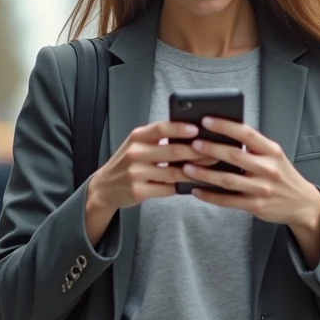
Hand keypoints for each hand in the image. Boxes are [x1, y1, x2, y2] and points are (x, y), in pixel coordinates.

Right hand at [88, 121, 203, 211]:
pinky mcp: (138, 191)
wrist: (105, 187)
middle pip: (173, 151)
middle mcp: (135, 153)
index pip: (161, 128)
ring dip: (195, 171)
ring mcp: (136, 173)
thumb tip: (191, 134)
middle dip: (197, 151)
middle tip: (215, 151)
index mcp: (137, 137)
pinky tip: (193, 183)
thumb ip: (157, 138)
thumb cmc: (127, 163)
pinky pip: (167, 188)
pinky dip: (182, 186)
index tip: (197, 129)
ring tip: (210, 168)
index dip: (180, 128)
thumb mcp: (137, 144)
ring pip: (173, 172)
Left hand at [182, 117, 319, 228]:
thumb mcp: (274, 156)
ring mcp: (262, 189)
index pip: (246, 134)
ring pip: (228, 180)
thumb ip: (253, 147)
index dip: (225, 126)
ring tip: (186, 167)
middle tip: (192, 144)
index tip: (206, 120)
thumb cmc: (282, 175)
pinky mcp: (256, 206)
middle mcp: (268, 169)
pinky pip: (228, 201)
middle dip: (211, 149)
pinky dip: (210, 196)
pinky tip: (196, 190)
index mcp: (272, 151)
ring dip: (205, 174)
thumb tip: (221, 133)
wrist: (302, 203)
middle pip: (235, 156)